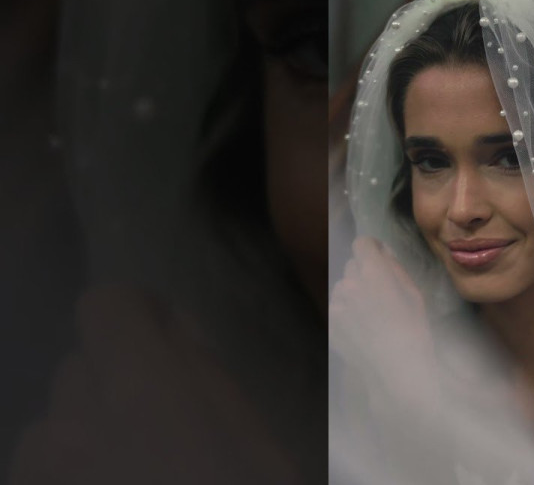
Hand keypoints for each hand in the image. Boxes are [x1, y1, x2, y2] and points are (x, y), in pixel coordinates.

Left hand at [8, 286, 302, 484]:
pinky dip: (66, 480)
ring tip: (126, 482)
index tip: (163, 349)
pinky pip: (38, 474)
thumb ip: (205, 378)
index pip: (107, 307)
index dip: (136, 321)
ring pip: (51, 429)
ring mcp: (36, 474)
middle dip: (113, 387)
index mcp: (145, 392)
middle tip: (156, 436)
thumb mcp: (257, 448)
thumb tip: (171, 331)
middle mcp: (72, 423)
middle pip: (78, 370)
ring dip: (83, 442)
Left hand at [330, 237, 437, 401]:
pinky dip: (347, 311)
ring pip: (343, 286)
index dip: (372, 249)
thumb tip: (383, 253)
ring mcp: (337, 304)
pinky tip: (361, 327)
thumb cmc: (414, 331)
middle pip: (352, 265)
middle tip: (379, 292)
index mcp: (373, 273)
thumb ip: (395, 269)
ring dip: (353, 291)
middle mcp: (350, 284)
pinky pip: (338, 306)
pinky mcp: (330, 322)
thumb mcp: (414, 294)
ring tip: (369, 312)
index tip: (380, 259)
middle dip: (364, 272)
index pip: (362, 244)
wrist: (396, 370)